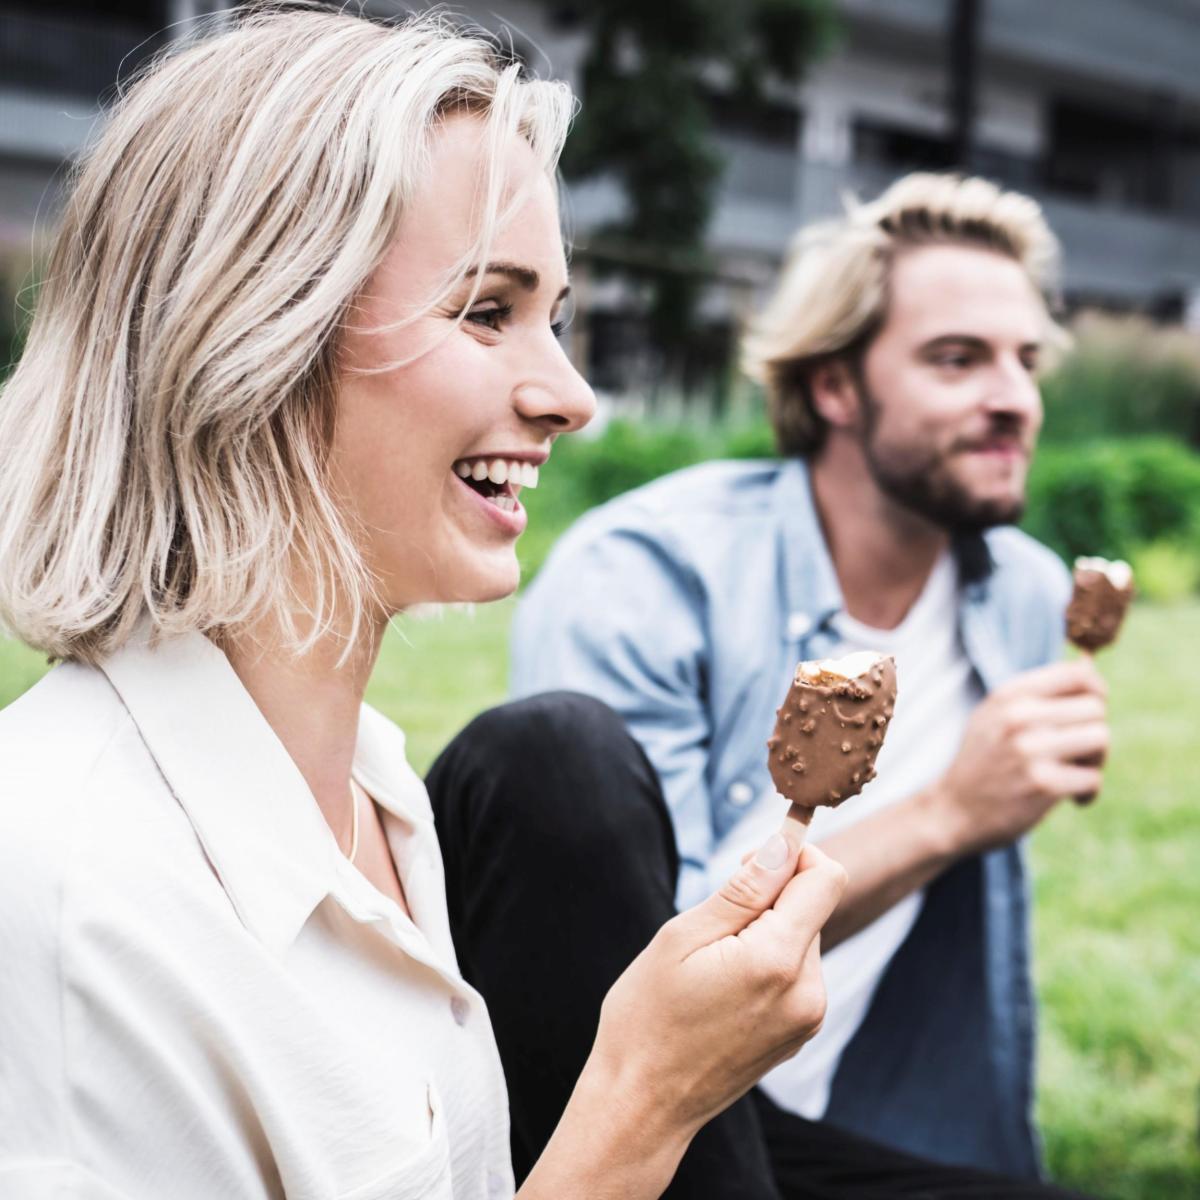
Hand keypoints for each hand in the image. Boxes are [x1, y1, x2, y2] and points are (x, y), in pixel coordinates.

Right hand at [583, 836, 846, 1140]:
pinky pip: (796, 970)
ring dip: (765, 930)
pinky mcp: (801, 1032)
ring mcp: (808, 1017)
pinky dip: (767, 960)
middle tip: (710, 924)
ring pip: (802, 936)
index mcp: (778, 961)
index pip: (825, 878)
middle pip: (811, 906)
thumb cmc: (647, 1018)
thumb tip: (783, 844)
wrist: (643, 1105)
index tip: (748, 861)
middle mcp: (808, 991)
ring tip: (712, 964)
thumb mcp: (682, 938)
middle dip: (768, 897)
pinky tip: (724, 986)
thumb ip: (743, 890)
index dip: (794, 853)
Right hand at [928, 660, 1108, 856]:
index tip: (1089, 712)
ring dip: (1096, 760)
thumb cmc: (984, 760)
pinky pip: (1093, 778)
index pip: (1077, 674)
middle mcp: (1018, 716)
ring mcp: (1030, 750)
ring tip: (1075, 771)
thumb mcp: (996, 714)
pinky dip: (1088, 791)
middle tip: (1076, 752)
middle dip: (1094, 730)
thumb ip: (1038, 690)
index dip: (1096, 690)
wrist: (954, 811)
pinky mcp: (1043, 784)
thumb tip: (1089, 662)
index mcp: (1009, 695)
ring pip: (1101, 738)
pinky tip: (1071, 798)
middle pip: (1096, 708)